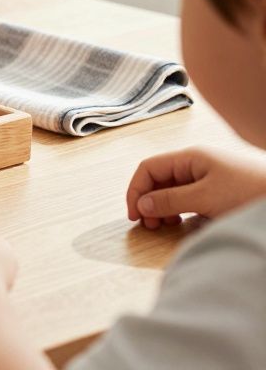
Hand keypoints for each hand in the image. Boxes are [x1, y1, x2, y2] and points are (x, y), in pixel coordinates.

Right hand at [127, 146, 265, 227]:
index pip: (148, 168)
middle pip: (158, 179)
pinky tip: (181, 222)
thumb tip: (141, 205)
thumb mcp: (205, 198)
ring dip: (162, 207)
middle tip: (149, 225)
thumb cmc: (250, 192)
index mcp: (190, 157)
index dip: (136, 190)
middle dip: (148, 201)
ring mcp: (207, 177)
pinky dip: (178, 210)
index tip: (134, 215)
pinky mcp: (217, 191)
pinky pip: (187, 198)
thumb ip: (170, 200)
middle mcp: (196, 164)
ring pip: (171, 190)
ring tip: (164, 226)